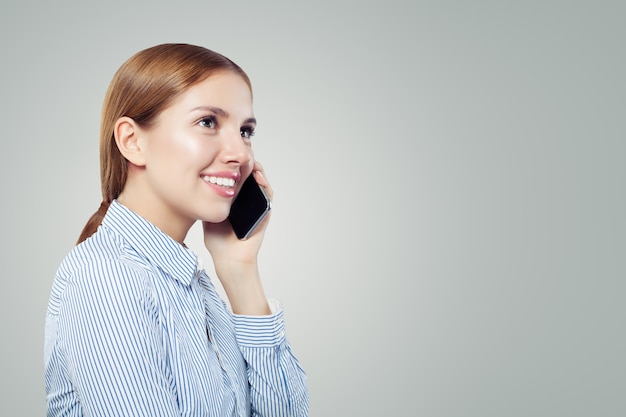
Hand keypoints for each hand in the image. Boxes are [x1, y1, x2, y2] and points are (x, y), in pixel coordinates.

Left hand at [202, 162, 272, 277]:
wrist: (228, 258)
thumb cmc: (218, 240)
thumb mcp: (208, 213)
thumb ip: (206, 200)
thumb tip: (196, 181)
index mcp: (233, 199)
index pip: (236, 176)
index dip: (234, 165)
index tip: (227, 154)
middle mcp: (247, 200)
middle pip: (249, 176)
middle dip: (246, 163)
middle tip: (241, 152)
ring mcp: (257, 206)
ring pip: (260, 182)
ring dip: (257, 170)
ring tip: (250, 161)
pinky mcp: (265, 213)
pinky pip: (268, 195)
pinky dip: (265, 184)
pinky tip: (257, 176)